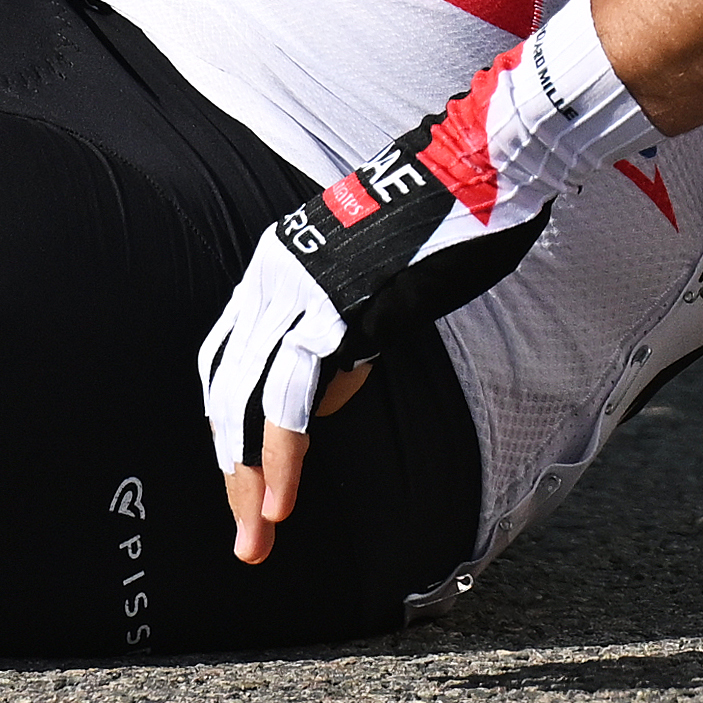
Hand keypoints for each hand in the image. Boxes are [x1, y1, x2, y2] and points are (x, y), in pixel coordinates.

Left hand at [196, 87, 546, 563]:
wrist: (476, 163)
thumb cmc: (444, 219)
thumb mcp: (377, 281)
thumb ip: (344, 331)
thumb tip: (328, 387)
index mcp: (275, 265)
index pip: (231, 359)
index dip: (232, 425)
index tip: (245, 483)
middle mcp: (271, 276)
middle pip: (226, 386)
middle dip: (232, 467)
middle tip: (245, 535)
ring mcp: (297, 291)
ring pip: (249, 400)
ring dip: (248, 479)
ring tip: (255, 538)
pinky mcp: (334, 308)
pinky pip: (293, 397)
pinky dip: (282, 457)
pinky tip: (280, 503)